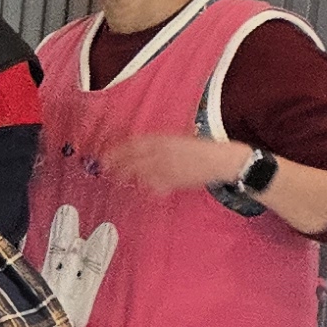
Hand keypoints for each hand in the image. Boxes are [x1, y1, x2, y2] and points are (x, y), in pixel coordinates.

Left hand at [105, 132, 253, 195]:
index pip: (134, 143)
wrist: (221, 159)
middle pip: (133, 157)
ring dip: (127, 175)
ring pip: (141, 171)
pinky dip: (148, 186)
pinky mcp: (175, 180)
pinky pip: (155, 184)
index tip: (106, 154)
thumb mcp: (178, 141)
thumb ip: (159, 147)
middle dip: (117, 163)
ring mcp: (168, 166)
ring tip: (118, 178)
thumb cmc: (201, 150)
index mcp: (164, 140)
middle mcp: (163, 152)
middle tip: (105, 167)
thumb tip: (141, 151)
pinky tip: (143, 187)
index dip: (118, 149)